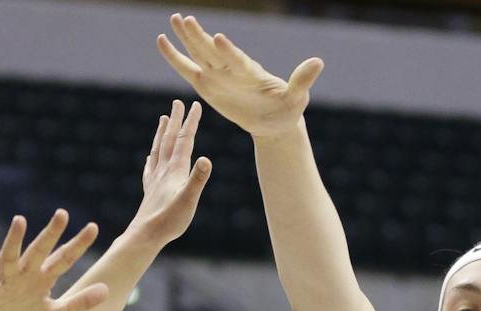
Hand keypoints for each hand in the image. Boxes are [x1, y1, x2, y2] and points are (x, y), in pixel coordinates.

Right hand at [0, 213, 109, 310]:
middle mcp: (24, 276)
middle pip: (39, 251)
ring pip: (10, 258)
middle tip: (63, 213)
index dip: (78, 245)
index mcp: (42, 280)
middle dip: (51, 234)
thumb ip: (79, 303)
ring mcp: (5, 284)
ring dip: (14, 241)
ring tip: (19, 221)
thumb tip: (107, 290)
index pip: (64, 259)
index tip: (93, 227)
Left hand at [129, 98, 212, 244]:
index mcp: (175, 170)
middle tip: (177, 103)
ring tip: (162, 119)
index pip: (184, 141)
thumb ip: (198, 179)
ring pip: (158, 150)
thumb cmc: (170, 220)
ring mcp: (155, 179)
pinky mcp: (150, 191)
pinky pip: (150, 168)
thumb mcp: (189, 200)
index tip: (195, 105)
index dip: (190, 122)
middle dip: (175, 121)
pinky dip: (152, 158)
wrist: (145, 235)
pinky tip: (150, 157)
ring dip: (162, 133)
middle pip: (169, 140)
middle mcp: (163, 170)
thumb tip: (207, 159)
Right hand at [157, 13, 322, 138]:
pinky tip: (162, 41)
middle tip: (185, 18)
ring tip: (175, 18)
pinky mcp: (207, 84)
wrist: (274, 120)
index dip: (228, 51)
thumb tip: (318, 62)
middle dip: (199, 37)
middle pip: (212, 51)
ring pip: (198, 54)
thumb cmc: (286, 109)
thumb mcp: (296, 97)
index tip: (217, 38)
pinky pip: (187, 69)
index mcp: (250, 72)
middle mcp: (232, 69)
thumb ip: (302, 79)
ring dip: (186, 38)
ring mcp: (218, 75)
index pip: (237, 60)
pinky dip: (175, 57)